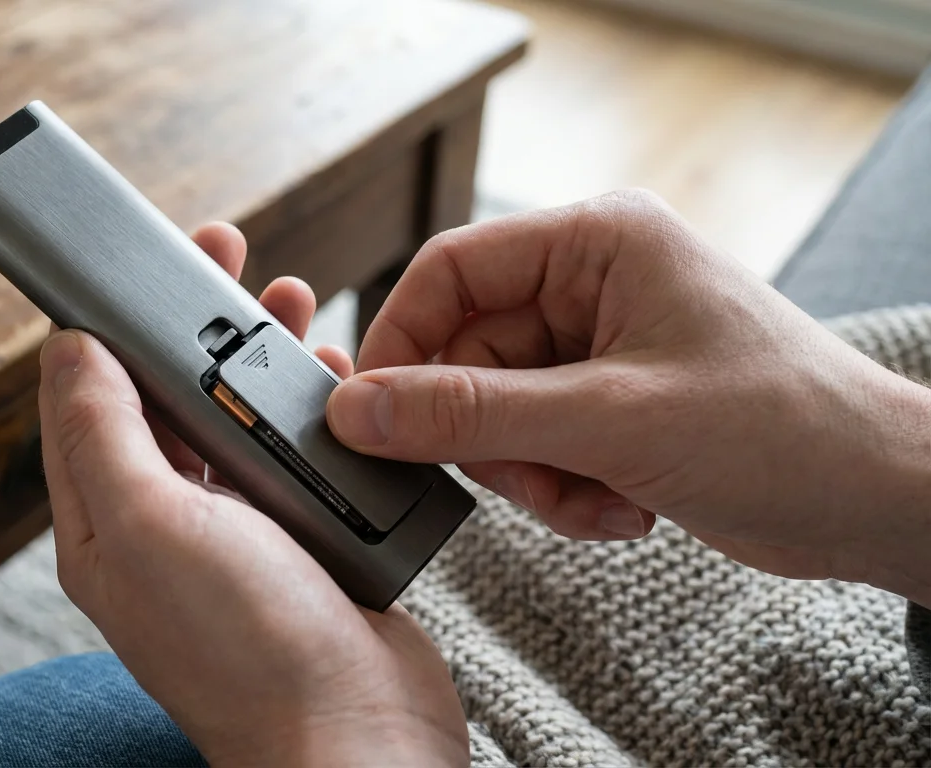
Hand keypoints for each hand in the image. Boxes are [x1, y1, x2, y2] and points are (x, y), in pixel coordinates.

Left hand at [39, 223, 468, 766]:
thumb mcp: (148, 526)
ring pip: (239, 417)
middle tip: (225, 257)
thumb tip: (68, 346)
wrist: (356, 735)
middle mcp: (165, 524)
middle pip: (169, 396)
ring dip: (261, 355)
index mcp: (106, 522)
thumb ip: (102, 432)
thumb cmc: (245, 647)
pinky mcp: (304, 542)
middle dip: (192, 321)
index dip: (107, 320)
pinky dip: (314, 408)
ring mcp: (238, 533)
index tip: (136, 259)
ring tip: (293, 303)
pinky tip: (336, 379)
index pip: (86, 398)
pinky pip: (300, 454)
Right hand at [327, 190, 930, 604]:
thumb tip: (358, 412)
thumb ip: (471, 415)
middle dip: (487, 436)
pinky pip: (534, 444)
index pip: (449, 271)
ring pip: (495, 412)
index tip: (369, 415)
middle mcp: (590, 284)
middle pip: (466, 355)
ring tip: (594, 499)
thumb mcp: (607, 421)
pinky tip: (622, 509)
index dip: (400, 343)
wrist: (875, 501)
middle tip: (524, 480)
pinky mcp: (610, 404)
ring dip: (529, 473)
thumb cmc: (781, 428)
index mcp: (596, 241)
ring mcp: (600, 347)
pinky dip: (562, 489)